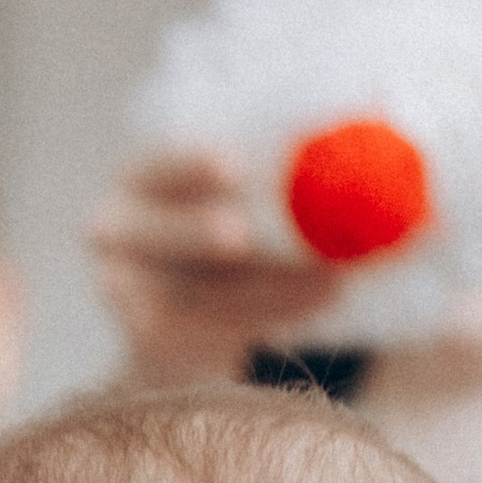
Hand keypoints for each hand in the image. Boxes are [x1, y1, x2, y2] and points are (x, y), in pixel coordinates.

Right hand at [89, 148, 344, 384]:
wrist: (189, 326)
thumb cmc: (228, 242)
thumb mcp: (239, 201)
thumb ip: (274, 182)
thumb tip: (367, 141)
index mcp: (137, 181)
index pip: (155, 166)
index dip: (190, 166)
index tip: (236, 168)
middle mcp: (113, 232)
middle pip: (149, 231)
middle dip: (194, 232)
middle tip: (242, 237)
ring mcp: (121, 291)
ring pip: (191, 293)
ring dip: (263, 288)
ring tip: (330, 281)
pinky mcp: (147, 341)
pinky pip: (206, 335)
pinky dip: (264, 320)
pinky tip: (315, 305)